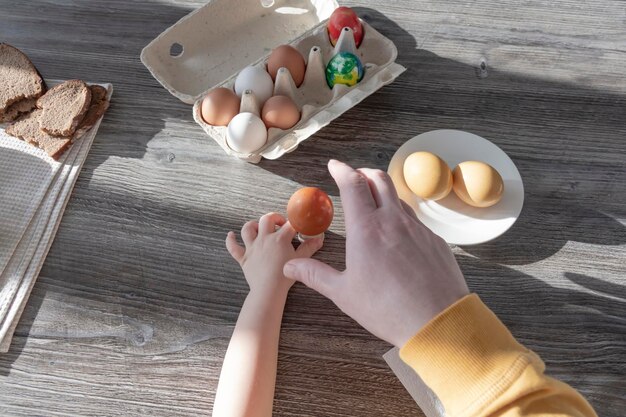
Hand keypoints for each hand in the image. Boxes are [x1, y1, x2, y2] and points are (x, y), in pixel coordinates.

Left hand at [226, 212, 322, 298]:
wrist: (269, 290)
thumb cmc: (285, 276)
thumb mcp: (300, 260)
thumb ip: (309, 247)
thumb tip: (319, 238)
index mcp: (279, 238)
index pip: (290, 224)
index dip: (295, 223)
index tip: (299, 226)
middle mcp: (264, 239)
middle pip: (266, 219)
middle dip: (274, 217)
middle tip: (280, 223)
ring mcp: (252, 248)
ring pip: (248, 229)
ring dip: (253, 225)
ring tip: (258, 227)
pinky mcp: (243, 258)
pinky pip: (233, 247)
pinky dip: (231, 240)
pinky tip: (230, 235)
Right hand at [283, 160, 468, 346]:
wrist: (438, 322)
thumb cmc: (387, 309)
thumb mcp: (344, 293)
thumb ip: (315, 275)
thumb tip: (290, 266)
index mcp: (366, 229)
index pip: (353, 185)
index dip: (341, 170)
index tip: (334, 166)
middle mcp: (393, 221)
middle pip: (379, 179)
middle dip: (363, 173)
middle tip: (354, 177)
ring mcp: (417, 228)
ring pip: (398, 197)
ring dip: (383, 192)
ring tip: (374, 204)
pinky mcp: (434, 240)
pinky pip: (414, 219)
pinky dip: (400, 215)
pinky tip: (397, 234)